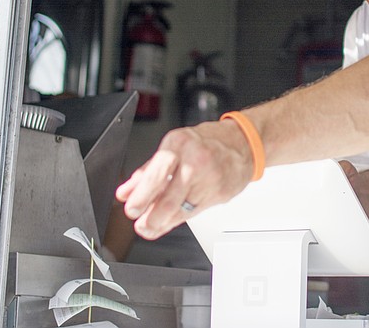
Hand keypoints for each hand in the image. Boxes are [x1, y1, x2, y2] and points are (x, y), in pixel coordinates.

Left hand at [115, 120, 252, 239]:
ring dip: (163, 221)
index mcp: (179, 143)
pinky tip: (169, 221)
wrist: (242, 143)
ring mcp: (210, 177)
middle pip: (170, 196)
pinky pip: (194, 211)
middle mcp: (195, 160)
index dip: (141, 195)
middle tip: (142, 223)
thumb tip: (126, 192)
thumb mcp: (174, 148)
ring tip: (151, 226)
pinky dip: (178, 218)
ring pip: (182, 208)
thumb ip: (147, 171)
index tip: (131, 208)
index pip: (156, 173)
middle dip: (152, 216)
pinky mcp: (220, 192)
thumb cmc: (206, 143)